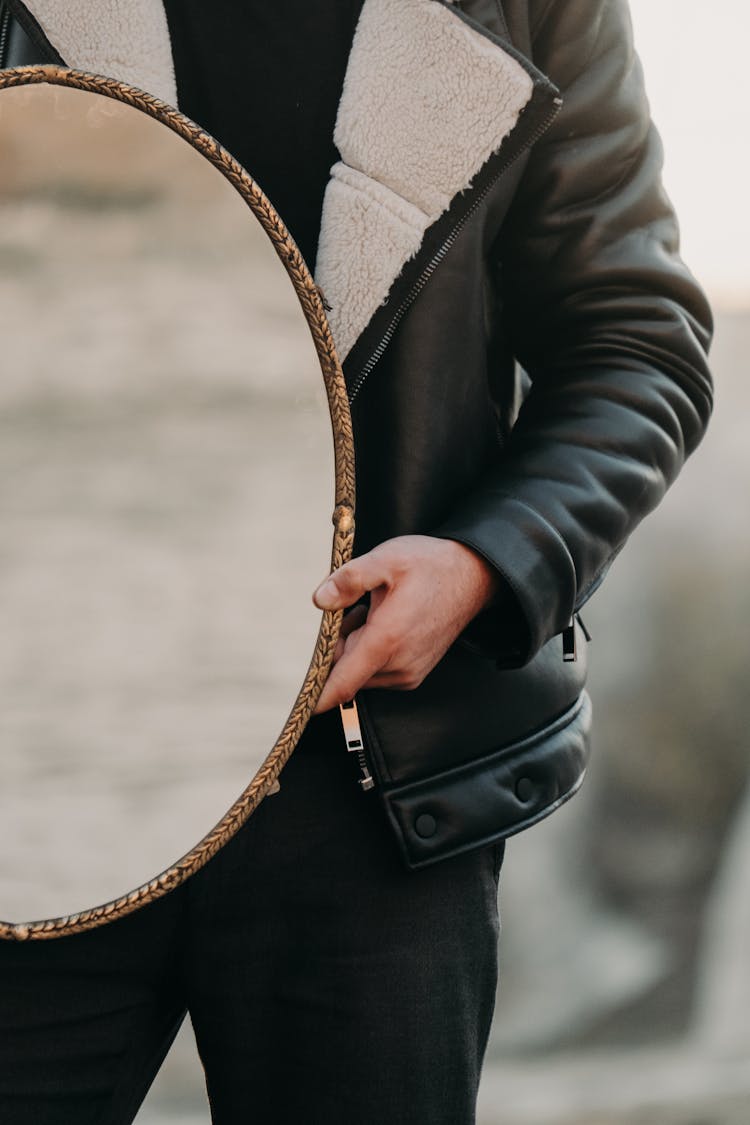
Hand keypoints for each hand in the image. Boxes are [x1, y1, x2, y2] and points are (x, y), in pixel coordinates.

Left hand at [312, 535, 498, 712]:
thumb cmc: (431, 566)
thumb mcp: (386, 560)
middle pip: (345, 672)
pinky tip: (383, 622)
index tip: (294, 702)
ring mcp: (408, 673)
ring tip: (373, 611)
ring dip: (356, 646)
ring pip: (360, 671)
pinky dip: (371, 651)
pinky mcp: (413, 674)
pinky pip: (377, 671)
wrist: (472, 577)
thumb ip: (349, 579)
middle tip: (353, 609)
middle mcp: (398, 666)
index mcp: (386, 641)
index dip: (314, 696)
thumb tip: (320, 600)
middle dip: (338, 646)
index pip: (341, 685)